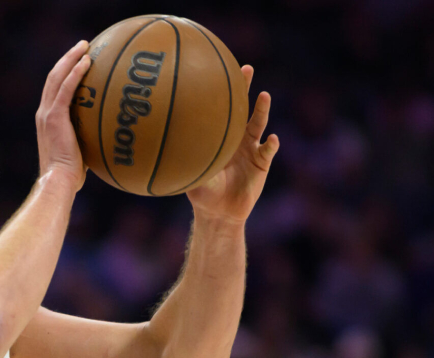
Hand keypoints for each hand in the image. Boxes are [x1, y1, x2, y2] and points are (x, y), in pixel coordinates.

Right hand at [36, 40, 92, 188]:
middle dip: (67, 58)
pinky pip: (65, 89)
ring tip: (85, 46)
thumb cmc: (71, 174)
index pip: (53, 89)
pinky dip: (75, 73)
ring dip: (71, 59)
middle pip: (53, 77)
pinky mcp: (54, 117)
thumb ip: (88, 138)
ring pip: (57, 77)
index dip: (64, 72)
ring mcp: (47, 114)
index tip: (78, 61)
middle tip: (83, 46)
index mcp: (46, 119)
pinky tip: (87, 62)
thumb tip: (109, 135)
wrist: (59, 180)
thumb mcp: (79, 151)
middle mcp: (43, 112)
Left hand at [187, 66, 280, 222]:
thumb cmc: (201, 192)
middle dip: (245, 88)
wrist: (218, 211)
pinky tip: (272, 139)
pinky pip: (267, 151)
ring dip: (262, 110)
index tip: (218, 70)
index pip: (221, 109)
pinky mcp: (262, 163)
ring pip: (258, 124)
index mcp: (220, 137)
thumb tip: (161, 147)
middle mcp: (237, 138)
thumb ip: (182, 161)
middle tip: (245, 69)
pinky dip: (270, 145)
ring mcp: (251, 148)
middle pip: (242, 107)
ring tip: (264, 96)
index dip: (222, 90)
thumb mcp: (190, 173)